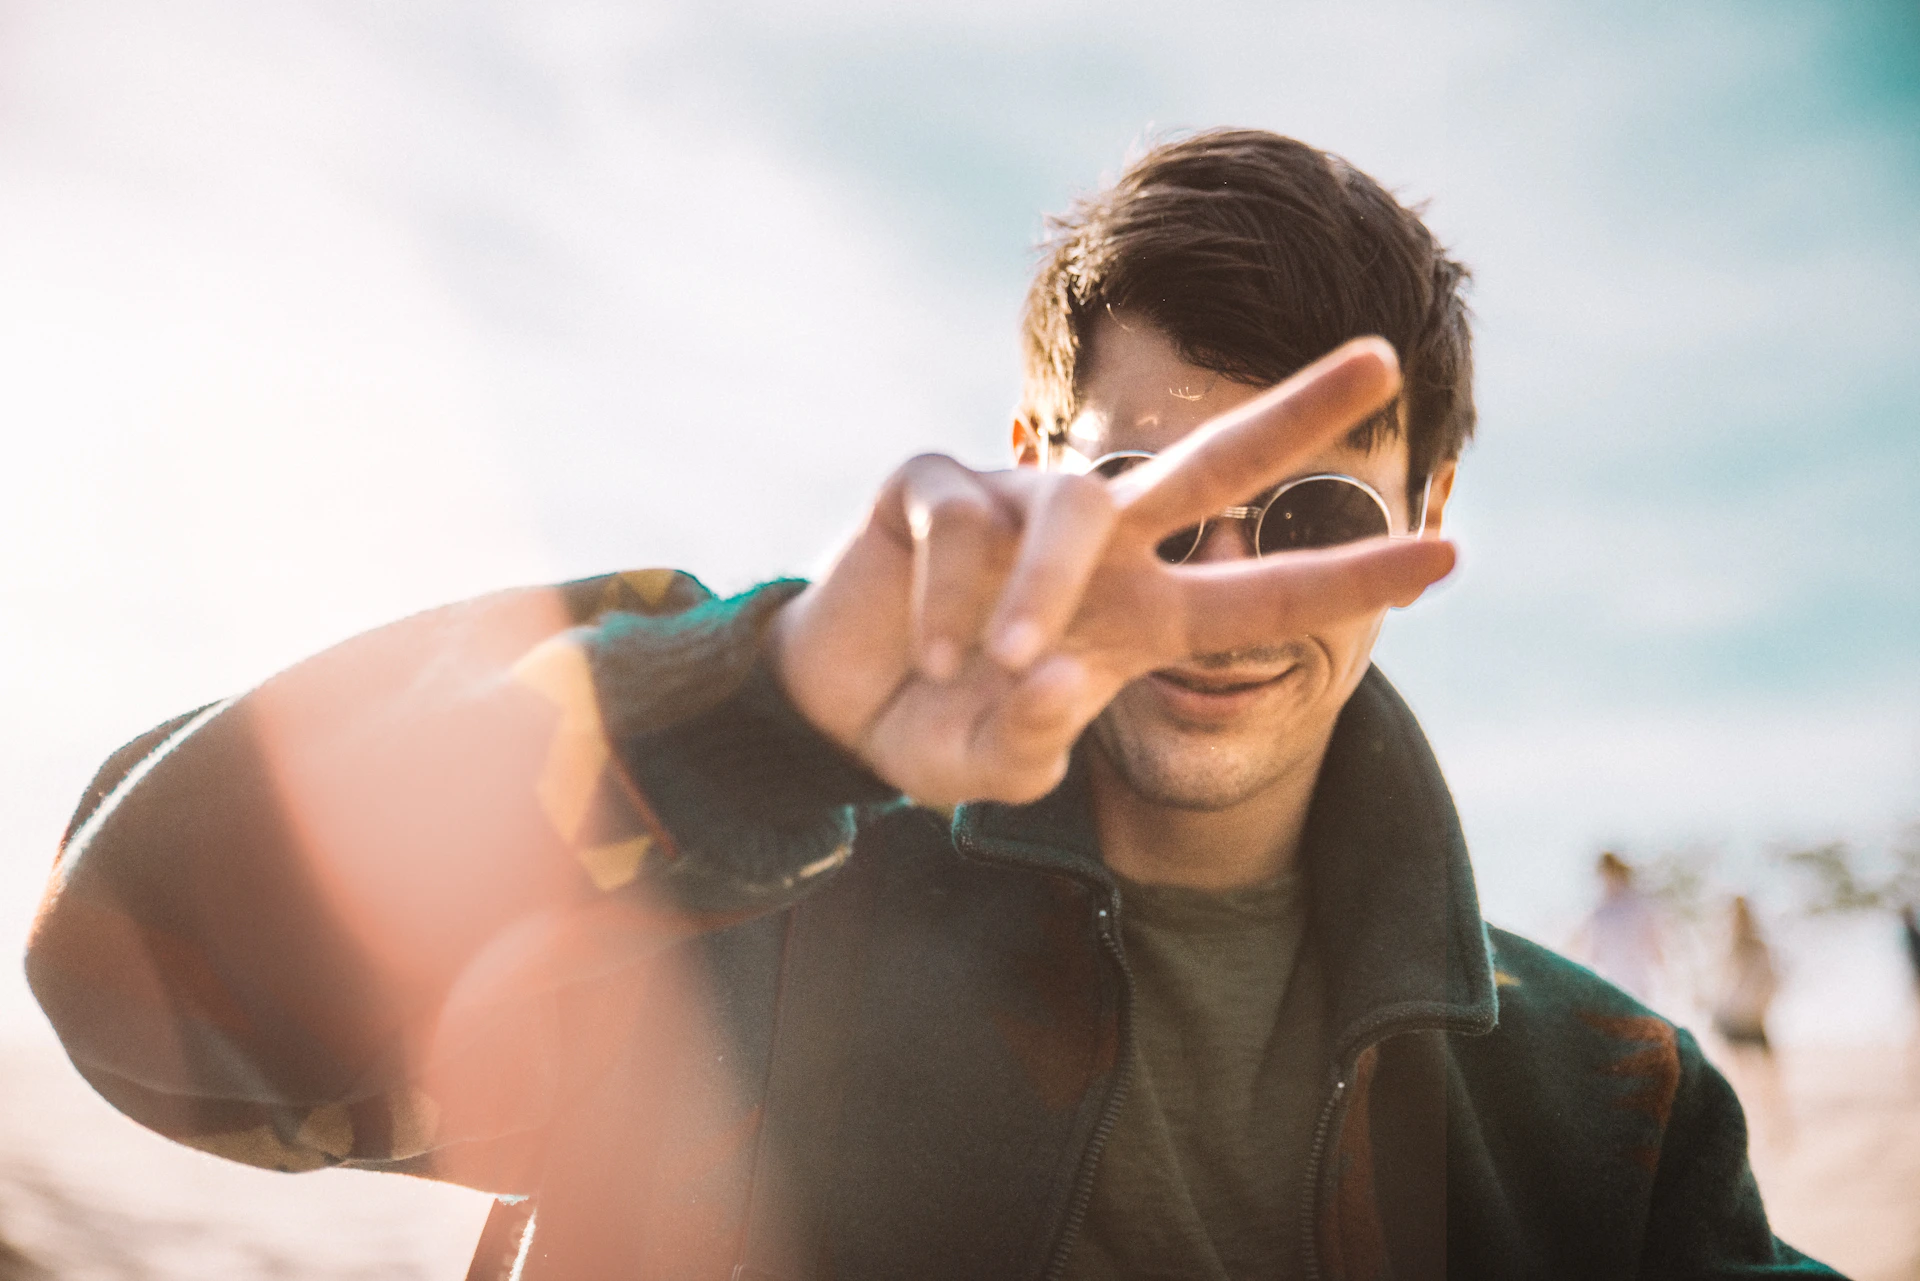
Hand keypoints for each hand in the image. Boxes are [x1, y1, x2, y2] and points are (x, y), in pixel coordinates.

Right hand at [769, 338, 1455, 806]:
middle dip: (1294, 412)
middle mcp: (1095, 545)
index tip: (1449, 553)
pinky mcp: (935, 479)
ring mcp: (1016, 500)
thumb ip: (1033, 742)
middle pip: (1209, 461)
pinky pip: (963, 522)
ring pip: (1067, 513)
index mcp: (1136, 616)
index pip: (1258, 590)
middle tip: (1383, 357)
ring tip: (984, 672)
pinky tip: (926, 649)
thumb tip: (1056, 669)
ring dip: (1033, 601)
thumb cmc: (935, 730)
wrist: (828, 708)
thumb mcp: (991, 769)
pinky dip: (948, 598)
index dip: (1348, 575)